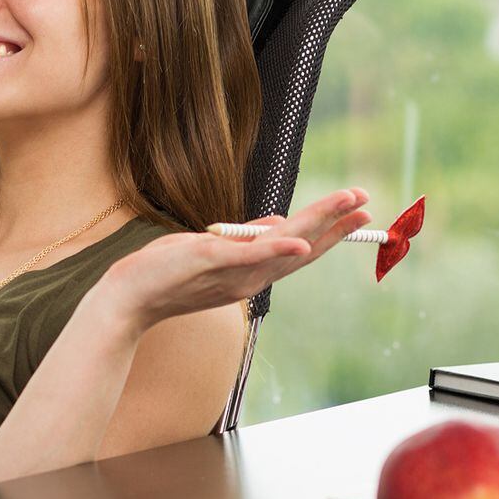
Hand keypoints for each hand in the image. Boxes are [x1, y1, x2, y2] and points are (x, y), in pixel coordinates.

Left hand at [93, 188, 372, 333]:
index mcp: (252, 272)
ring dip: (321, 225)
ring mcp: (235, 271)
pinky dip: (278, 247)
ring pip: (287, 246)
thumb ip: (246, 240)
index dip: (331, 229)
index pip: (301, 248)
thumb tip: (278, 222)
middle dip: (337, 223)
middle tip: (367, 202)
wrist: (131, 296)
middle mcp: (251, 276)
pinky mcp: (213, 262)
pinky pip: (251, 256)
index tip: (358, 210)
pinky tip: (301, 239)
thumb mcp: (213, 250)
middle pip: (305, 246)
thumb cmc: (168, 271)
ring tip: (349, 204)